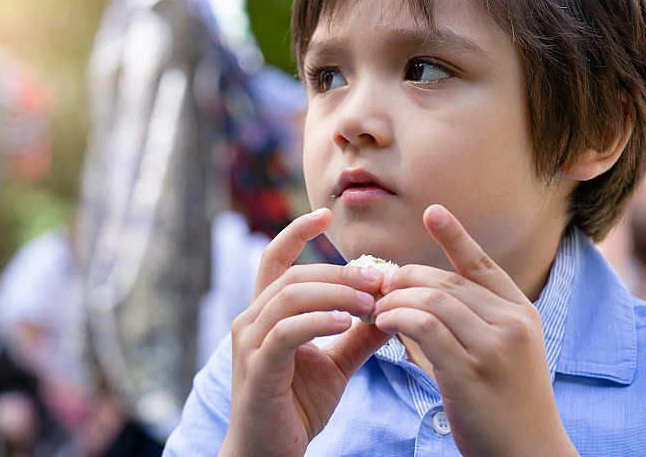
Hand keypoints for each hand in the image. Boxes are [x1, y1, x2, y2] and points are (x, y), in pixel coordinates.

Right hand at [220, 208, 391, 456]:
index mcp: (268, 313)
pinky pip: (287, 332)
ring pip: (291, 297)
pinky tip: (345, 323)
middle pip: (295, 275)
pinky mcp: (258, 368)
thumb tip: (394, 307)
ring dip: (335, 293)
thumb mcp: (336, 364)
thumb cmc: (298, 406)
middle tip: (380, 276)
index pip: (276, 259)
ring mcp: (251, 343)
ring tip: (370, 300)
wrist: (269, 454)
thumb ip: (360, 334)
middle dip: (340, 271)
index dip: (297, 232)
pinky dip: (318, 321)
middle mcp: (252, 320)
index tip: (325, 213)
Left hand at [372, 204, 577, 456]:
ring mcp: (493, 346)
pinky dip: (399, 317)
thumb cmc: (508, 407)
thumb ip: (476, 321)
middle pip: (447, 281)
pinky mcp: (470, 371)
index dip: (455, 236)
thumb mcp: (505, 354)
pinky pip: (425, 326)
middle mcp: (512, 323)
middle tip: (377, 284)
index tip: (432, 211)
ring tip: (376, 307)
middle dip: (406, 278)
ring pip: (433, 299)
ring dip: (396, 298)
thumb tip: (425, 296)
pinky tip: (383, 322)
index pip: (483, 265)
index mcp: (522, 314)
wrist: (529, 455)